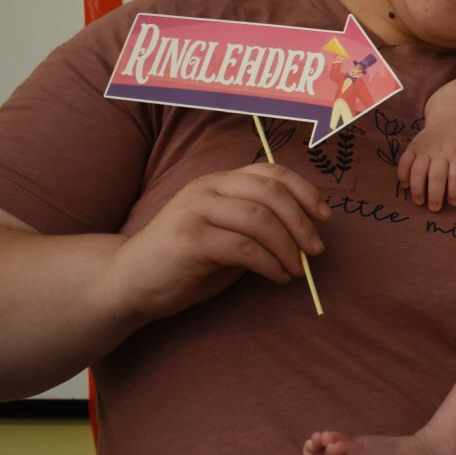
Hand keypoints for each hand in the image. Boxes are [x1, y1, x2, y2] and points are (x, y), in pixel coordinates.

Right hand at [107, 162, 328, 323]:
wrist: (130, 283)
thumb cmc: (186, 261)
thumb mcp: (227, 235)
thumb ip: (259, 226)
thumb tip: (308, 234)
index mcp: (218, 181)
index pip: (270, 172)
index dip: (304, 191)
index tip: (325, 216)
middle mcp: (207, 188)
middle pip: (271, 193)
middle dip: (302, 223)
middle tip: (316, 251)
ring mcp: (195, 211)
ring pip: (260, 220)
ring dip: (288, 248)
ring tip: (297, 270)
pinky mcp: (190, 239)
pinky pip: (245, 247)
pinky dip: (270, 264)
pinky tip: (277, 277)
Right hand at [398, 119, 455, 207]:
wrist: (450, 120)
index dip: (454, 192)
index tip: (452, 203)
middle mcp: (441, 151)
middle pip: (436, 176)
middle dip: (435, 194)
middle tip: (434, 208)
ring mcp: (425, 148)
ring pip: (418, 170)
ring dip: (417, 188)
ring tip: (419, 201)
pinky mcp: (413, 146)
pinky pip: (404, 161)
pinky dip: (403, 174)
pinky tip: (405, 186)